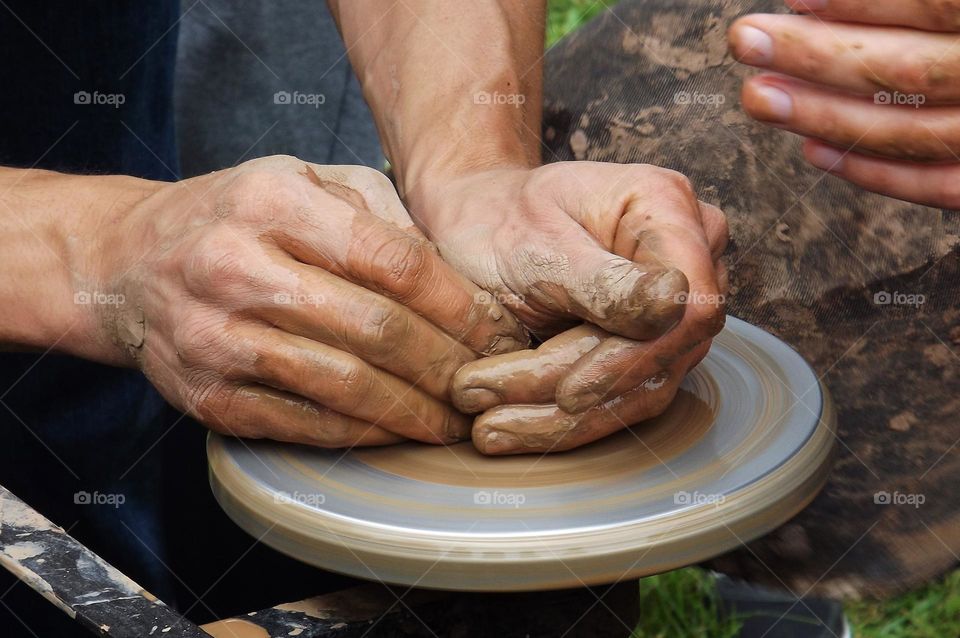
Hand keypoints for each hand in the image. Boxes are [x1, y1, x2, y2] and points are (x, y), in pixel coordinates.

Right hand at [87, 156, 527, 446]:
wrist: (126, 264)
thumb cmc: (233, 217)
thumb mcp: (302, 180)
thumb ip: (378, 212)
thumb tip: (455, 275)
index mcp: (274, 203)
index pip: (394, 261)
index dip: (461, 305)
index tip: (500, 331)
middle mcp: (239, 268)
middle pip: (376, 329)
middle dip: (449, 365)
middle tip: (489, 383)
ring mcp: (217, 338)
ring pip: (343, 386)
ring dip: (415, 411)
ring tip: (456, 419)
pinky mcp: (207, 397)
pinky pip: (304, 424)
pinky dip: (364, 434)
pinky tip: (400, 430)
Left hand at [410, 162, 726, 453]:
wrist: (477, 220)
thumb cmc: (502, 218)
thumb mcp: (538, 245)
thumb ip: (604, 280)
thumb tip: (676, 303)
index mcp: (668, 207)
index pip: (687, 305)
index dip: (633, 358)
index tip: (567, 393)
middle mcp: (688, 257)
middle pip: (662, 352)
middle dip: (575, 395)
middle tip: (488, 413)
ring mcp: (675, 307)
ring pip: (642, 387)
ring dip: (562, 421)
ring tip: (488, 430)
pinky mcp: (651, 346)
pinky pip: (621, 397)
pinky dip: (562, 420)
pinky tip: (507, 429)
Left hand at [730, 0, 959, 206]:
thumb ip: (927, 2)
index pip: (937, 5)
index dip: (863, 3)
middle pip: (904, 70)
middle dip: (815, 57)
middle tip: (746, 41)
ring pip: (907, 131)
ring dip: (823, 114)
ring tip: (759, 95)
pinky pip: (935, 186)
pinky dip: (871, 172)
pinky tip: (812, 150)